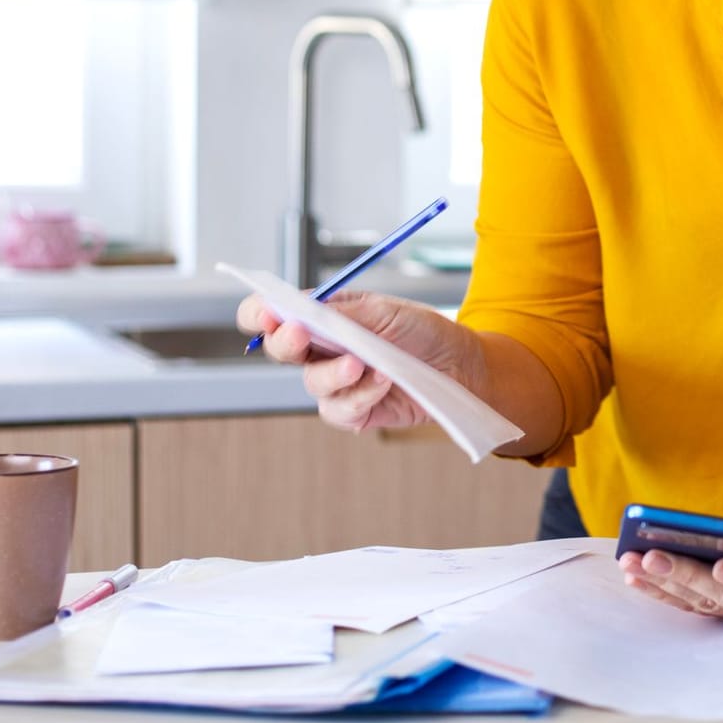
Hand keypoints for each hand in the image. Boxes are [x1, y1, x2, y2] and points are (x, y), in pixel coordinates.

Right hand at [234, 290, 483, 433]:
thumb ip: (341, 314)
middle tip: (301, 335)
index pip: (274, 313)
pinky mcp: (354, 412)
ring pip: (311, 383)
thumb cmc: (425, 331)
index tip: (268, 314)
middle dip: (287, 342)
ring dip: (335, 373)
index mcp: (324, 317)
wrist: (462, 367)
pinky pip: (338, 410)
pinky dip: (360, 396)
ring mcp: (336, 382)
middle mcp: (323, 349)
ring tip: (365, 364)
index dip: (260, 314)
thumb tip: (301, 310)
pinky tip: (383, 383)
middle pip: (281, 349)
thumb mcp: (385, 312)